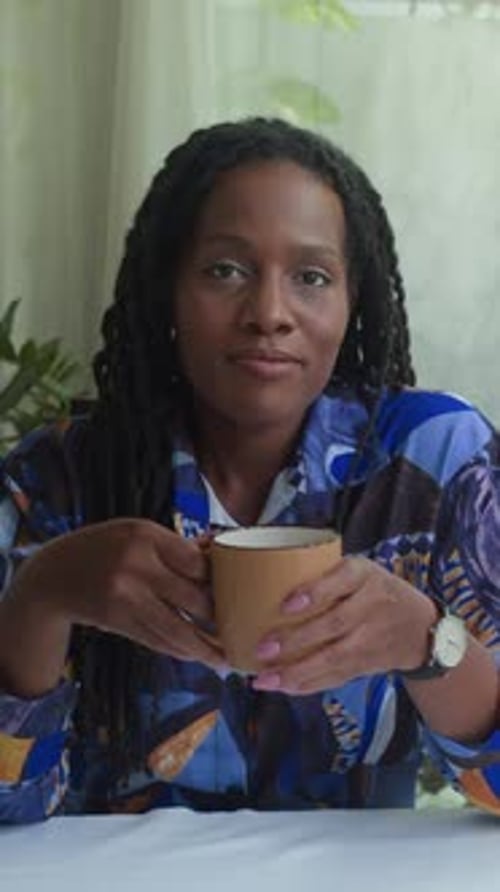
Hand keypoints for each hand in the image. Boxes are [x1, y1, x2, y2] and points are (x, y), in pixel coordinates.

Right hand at [10, 518, 223, 667]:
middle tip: (243, 630)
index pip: (198, 563)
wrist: (51, 577)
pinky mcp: (117, 622)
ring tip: (228, 660)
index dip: (221, 581)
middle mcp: (136, 566)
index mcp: (146, 536)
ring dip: (206, 649)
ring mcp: (125, 597)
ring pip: (178, 630)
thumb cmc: (103, 548)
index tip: (239, 592)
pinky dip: (181, 650)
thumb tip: (219, 551)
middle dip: (221, 618)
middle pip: (194, 599)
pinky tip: (198, 656)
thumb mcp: (137, 533)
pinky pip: (158, 640)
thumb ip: (176, 546)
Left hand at [252, 556, 436, 693]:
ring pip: (334, 658)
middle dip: (296, 640)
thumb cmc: (376, 590)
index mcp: (365, 575)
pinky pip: (337, 676)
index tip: (286, 605)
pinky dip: (309, 684)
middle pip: (334, 625)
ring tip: (265, 679)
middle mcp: (371, 606)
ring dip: (297, 672)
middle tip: (263, 649)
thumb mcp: (360, 569)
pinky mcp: (368, 664)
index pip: (342, 580)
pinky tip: (284, 687)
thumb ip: (325, 574)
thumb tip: (267, 580)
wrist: (422, 627)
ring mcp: (372, 639)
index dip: (315, 593)